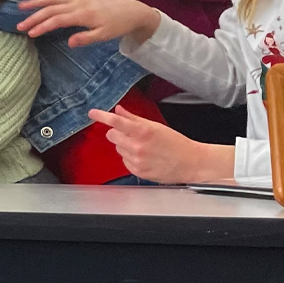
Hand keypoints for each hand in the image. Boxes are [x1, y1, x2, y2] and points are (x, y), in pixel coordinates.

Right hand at [17, 0, 160, 46]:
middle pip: (51, 8)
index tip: (30, 33)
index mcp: (82, 14)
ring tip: (22, 5)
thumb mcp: (104, 36)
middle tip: (19, 25)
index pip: (57, 20)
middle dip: (34, 16)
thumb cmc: (117, 25)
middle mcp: (77, 3)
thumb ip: (86, 38)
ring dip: (37, 1)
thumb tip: (68, 42)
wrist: (131, 11)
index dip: (42, 26)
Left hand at [91, 107, 230, 183]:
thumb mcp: (156, 126)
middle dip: (117, 133)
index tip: (92, 113)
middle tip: (131, 134)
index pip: (116, 122)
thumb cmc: (176, 143)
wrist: (190, 163)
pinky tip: (145, 157)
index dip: (102, 116)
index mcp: (143, 132)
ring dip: (125, 145)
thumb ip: (134, 118)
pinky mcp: (137, 172)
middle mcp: (137, 146)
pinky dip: (130, 157)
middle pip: (112, 136)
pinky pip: (124, 161)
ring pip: (118, 148)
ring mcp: (137, 161)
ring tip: (144, 147)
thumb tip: (119, 110)